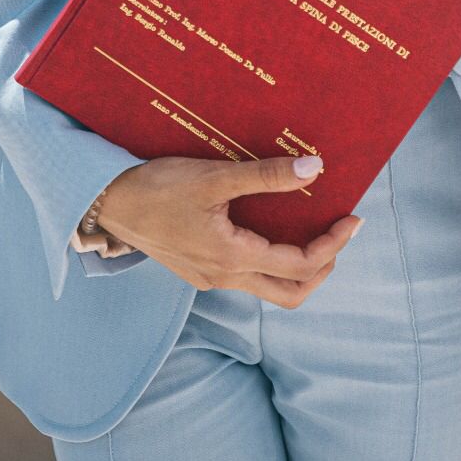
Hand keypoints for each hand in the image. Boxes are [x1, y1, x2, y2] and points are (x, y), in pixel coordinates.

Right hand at [97, 155, 362, 307]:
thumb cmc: (158, 188)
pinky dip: (272, 261)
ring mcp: (211, 278)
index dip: (333, 244)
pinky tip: (271, 229)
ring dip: (299, 268)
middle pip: (292, 292)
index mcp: (233, 257)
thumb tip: (314, 168)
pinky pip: (248, 276)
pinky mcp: (199, 270)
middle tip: (341, 232)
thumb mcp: (215, 176)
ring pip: (270, 288)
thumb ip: (266, 176)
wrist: (108, 204)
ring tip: (314, 232)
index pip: (301, 264)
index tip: (352, 218)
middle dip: (324, 266)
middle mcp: (225, 276)